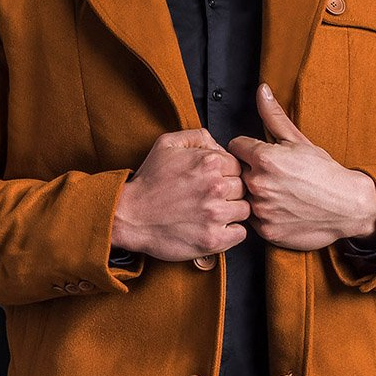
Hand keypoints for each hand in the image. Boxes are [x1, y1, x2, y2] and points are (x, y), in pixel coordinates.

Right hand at [111, 128, 251, 261]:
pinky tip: (215, 227)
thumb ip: (197, 137)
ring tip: (212, 213)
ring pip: (245, 210)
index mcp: (209, 162)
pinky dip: (231, 232)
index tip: (212, 182)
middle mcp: (215, 187)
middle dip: (229, 192)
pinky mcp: (213, 239)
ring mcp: (215, 214)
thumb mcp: (167, 145)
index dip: (226, 174)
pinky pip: (241, 233)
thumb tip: (220, 144)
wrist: (129, 216)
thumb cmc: (149, 182)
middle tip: (210, 198)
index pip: (237, 166)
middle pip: (243, 187)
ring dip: (232, 211)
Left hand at [225, 83, 375, 250]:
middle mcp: (258, 183)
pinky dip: (265, 216)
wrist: (348, 206)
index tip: (262, 156)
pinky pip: (254, 221)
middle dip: (251, 172)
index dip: (248, 150)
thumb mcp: (299, 140)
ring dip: (257, 196)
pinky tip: (283, 210)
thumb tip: (261, 90)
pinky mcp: (266, 231)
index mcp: (264, 158)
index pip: (235, 147)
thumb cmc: (324, 172)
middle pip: (238, 173)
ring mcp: (261, 210)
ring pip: (245, 198)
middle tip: (275, 177)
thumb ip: (273, 116)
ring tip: (280, 194)